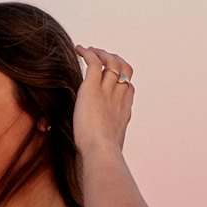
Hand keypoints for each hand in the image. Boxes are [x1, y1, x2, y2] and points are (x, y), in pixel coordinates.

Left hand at [72, 44, 134, 159]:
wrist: (102, 152)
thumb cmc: (101, 157)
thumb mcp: (107, 149)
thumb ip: (104, 144)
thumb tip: (96, 154)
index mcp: (124, 112)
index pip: (128, 87)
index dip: (122, 79)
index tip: (110, 77)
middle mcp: (119, 97)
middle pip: (124, 70)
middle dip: (114, 60)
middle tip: (100, 57)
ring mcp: (107, 91)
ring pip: (111, 62)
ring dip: (100, 53)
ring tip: (89, 50)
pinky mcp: (93, 87)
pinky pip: (94, 62)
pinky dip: (87, 52)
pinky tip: (79, 49)